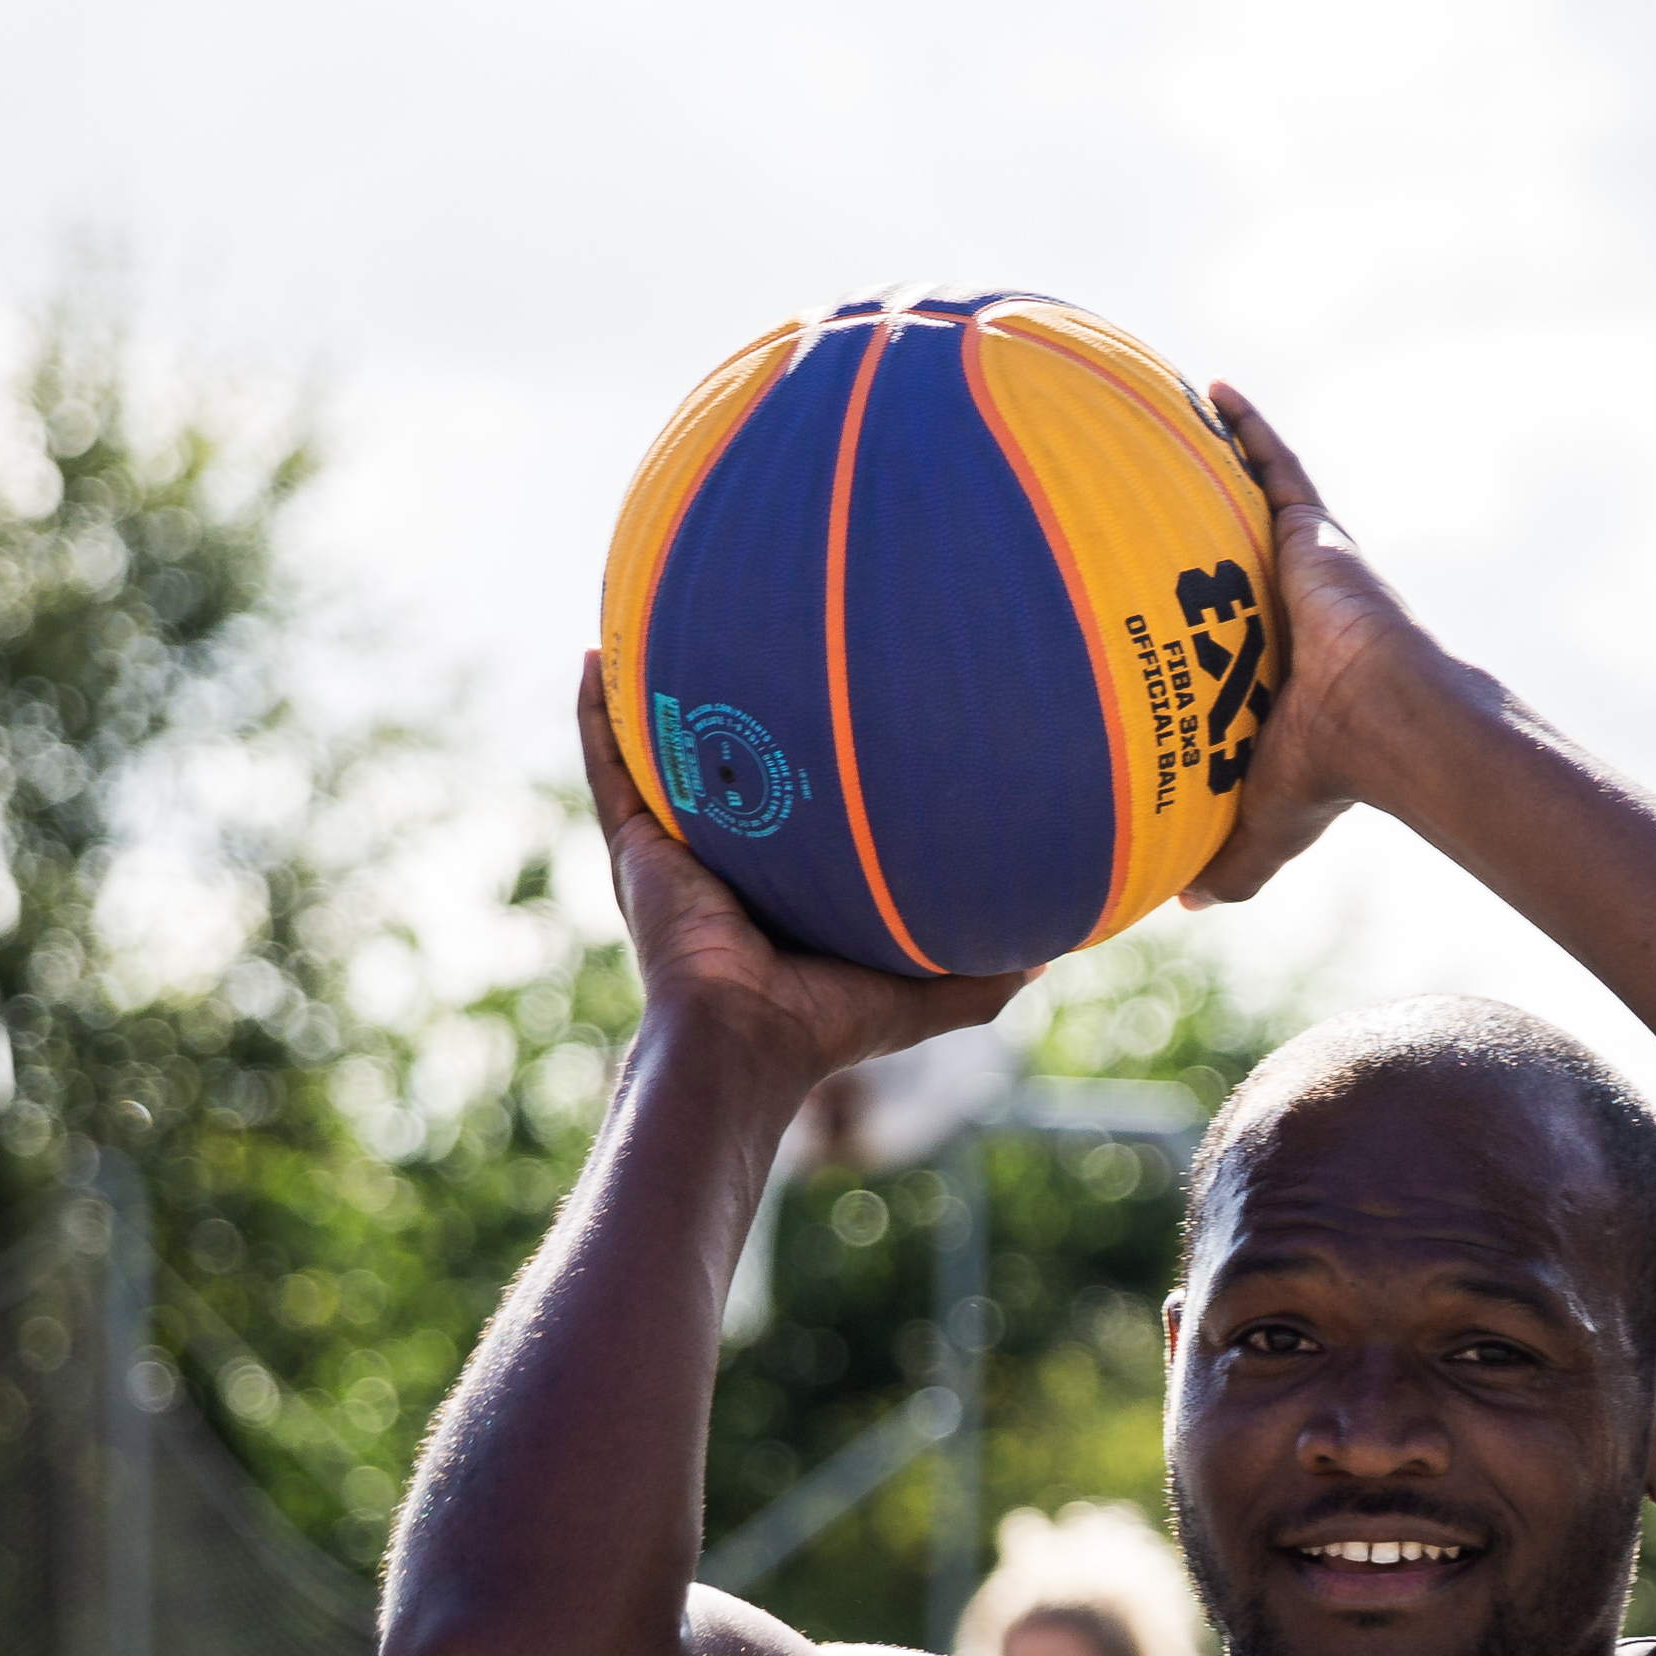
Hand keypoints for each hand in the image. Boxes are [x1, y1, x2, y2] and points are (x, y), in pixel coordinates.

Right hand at [571, 657, 1023, 1076]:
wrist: (746, 1037)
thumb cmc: (831, 1022)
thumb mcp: (931, 990)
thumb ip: (990, 968)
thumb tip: (1061, 944)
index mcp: (787, 881)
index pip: (801, 802)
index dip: (813, 753)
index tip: (838, 691)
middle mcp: (727, 855)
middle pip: (729, 762)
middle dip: (733, 706)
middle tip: (751, 633)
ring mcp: (675, 845)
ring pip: (659, 751)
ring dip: (651, 694)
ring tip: (653, 618)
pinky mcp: (635, 843)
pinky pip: (609, 763)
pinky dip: (596, 710)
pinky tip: (593, 652)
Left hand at [1177, 386, 1461, 909]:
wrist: (1388, 726)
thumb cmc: (1332, 775)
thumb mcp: (1265, 820)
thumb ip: (1229, 860)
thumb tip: (1181, 902)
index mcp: (1283, 667)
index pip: (1237, 630)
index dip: (1208, 612)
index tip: (1173, 598)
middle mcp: (1294, 609)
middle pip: (1240, 555)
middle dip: (1210, 524)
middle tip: (1158, 491)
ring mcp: (1308, 566)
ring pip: (1254, 500)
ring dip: (1224, 462)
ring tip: (1174, 419)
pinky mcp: (1315, 533)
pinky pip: (1274, 466)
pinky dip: (1247, 428)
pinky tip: (1212, 388)